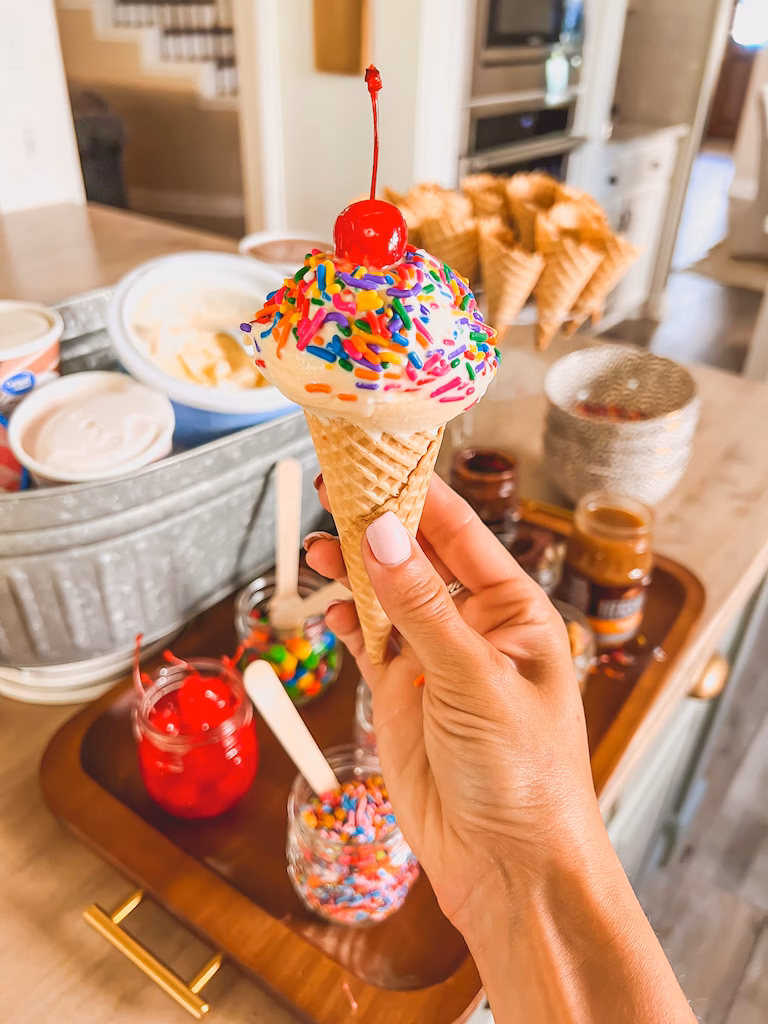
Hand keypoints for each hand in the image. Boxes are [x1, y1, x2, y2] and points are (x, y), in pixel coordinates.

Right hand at [305, 474, 603, 930]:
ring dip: (354, 570)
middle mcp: (474, 627)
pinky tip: (328, 601)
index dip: (419, 494)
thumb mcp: (473, 680)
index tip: (377, 459)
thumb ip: (421, 607)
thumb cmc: (523, 772)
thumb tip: (380, 531)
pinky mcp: (403, 695)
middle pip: (418, 558)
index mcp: (514, 610)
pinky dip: (346, 618)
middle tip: (332, 490)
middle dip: (377, 526)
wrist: (508, 866)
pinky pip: (369, 640)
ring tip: (318, 545)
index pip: (462, 533)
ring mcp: (435, 660)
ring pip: (387, 597)